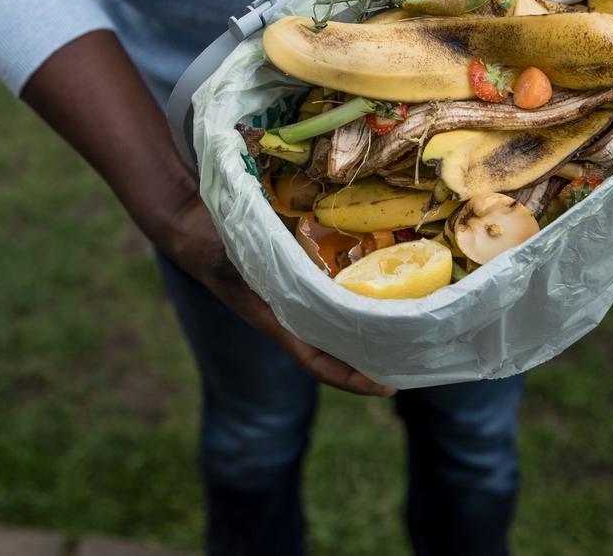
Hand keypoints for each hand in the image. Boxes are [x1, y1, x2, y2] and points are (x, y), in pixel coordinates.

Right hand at [163, 192, 395, 397]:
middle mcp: (292, 313)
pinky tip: (388, 281)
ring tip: (413, 325)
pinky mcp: (303, 276)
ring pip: (341, 322)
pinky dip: (361, 292)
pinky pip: (338, 291)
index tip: (386, 388)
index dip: (350, 379)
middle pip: (339, 348)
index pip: (316, 362)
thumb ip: (254, 263)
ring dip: (373, 327)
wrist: (196, 224)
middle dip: (374, 357)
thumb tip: (285, 269)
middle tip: (416, 358)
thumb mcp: (231, 254)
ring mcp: (299, 297)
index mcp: (275, 319)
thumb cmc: (212, 244)